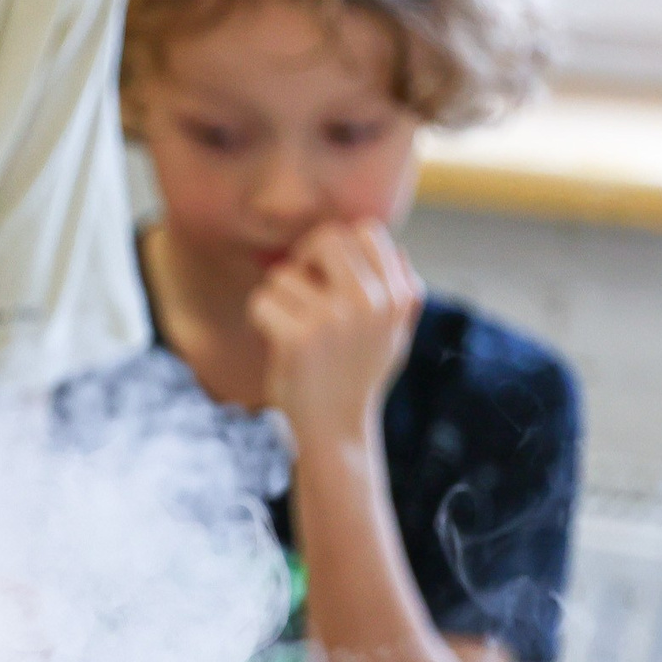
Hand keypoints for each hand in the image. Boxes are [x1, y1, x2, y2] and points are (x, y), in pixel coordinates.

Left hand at [248, 221, 421, 446]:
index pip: (365, 230)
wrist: (336, 431)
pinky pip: (262, 301)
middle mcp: (371, 302)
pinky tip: (275, 339)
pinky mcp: (299, 339)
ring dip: (278, 298)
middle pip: (325, 239)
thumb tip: (395, 249)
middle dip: (302, 260)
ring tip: (290, 327)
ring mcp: (334, 319)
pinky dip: (260, 317)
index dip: (336, 245)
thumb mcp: (394, 335)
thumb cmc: (358, 377)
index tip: (324, 271)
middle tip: (297, 290)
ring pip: (283, 274)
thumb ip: (401, 292)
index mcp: (398, 296)